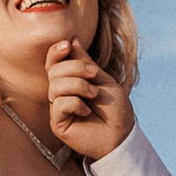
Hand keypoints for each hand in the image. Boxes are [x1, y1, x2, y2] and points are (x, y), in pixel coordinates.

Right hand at [45, 45, 133, 161]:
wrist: (122, 135)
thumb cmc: (115, 109)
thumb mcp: (102, 79)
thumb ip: (85, 62)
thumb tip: (71, 40)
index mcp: (70, 81)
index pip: (53, 62)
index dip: (55, 51)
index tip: (67, 45)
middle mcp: (61, 93)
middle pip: (53, 70)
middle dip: (75, 68)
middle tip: (94, 76)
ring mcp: (58, 108)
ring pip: (55, 86)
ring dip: (78, 86)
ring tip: (94, 95)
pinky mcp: (57, 123)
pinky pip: (59, 103)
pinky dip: (75, 103)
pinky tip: (86, 112)